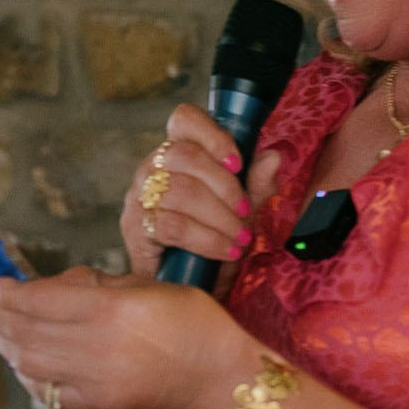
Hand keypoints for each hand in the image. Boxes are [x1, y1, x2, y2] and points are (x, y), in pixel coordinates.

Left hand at [0, 267, 247, 408]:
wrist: (219, 377)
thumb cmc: (191, 321)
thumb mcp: (146, 286)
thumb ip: (95, 284)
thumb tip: (48, 286)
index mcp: (112, 310)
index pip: (39, 300)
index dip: (8, 293)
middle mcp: (99, 347)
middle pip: (26, 331)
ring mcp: (96, 381)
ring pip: (29, 361)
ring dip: (5, 343)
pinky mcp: (97, 404)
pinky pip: (46, 390)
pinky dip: (26, 373)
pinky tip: (20, 358)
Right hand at [123, 104, 283, 277]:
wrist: (188, 288)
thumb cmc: (212, 243)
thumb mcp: (242, 212)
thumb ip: (256, 185)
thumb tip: (273, 157)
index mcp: (177, 154)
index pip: (183, 120)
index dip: (211, 134)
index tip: (237, 163)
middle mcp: (151, 169)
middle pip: (183, 154)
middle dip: (224, 186)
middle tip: (245, 212)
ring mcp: (138, 197)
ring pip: (180, 191)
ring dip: (219, 217)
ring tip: (240, 238)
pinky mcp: (134, 228)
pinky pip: (172, 225)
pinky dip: (207, 238)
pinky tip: (225, 250)